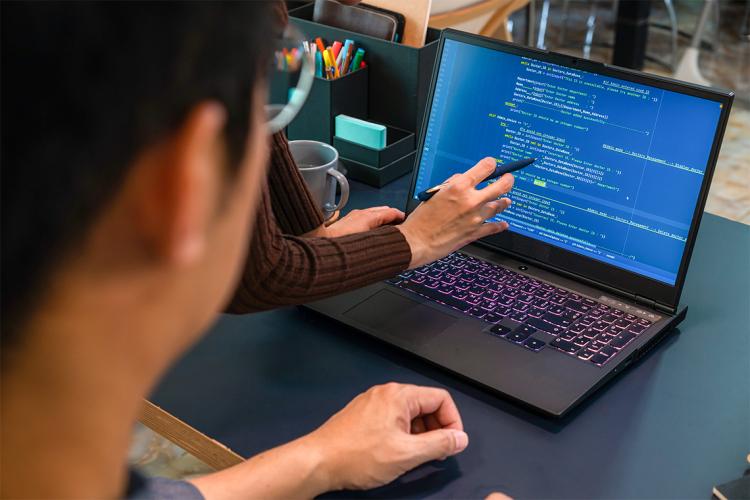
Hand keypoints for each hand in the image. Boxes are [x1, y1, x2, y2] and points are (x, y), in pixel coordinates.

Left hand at [307, 383, 467, 490]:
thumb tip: (459, 439)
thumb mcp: (407, 454)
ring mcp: (373, 403)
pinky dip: (402, 434)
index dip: (453, 422)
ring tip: (415, 457)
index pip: (441, 399)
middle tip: (437, 453)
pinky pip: (393, 419)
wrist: (318, 461)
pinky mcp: (363, 415)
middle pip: (426, 405)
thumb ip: (439, 444)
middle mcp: (386, 393)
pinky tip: (396, 454)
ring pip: (409, 414)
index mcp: (399, 396)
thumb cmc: (355, 456)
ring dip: (419, 434)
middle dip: (436, 429)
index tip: (452, 443)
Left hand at [314, 206, 404, 237]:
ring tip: (388, 227)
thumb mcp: (368, 239)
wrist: (326, 242)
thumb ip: (382, 235)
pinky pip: (365, 217)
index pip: (390, 211)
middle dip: (392, 216)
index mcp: (369, 216)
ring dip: (381, 218)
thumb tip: (391, 234)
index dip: (399, 215)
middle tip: (400, 224)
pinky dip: (372, 221)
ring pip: (373, 213)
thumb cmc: (343, 242)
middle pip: (382, 210)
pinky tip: (372, 229)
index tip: (406, 220)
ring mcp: (354, 215)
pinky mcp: (348, 220)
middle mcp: (362, 213)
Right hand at [397, 157, 513, 267]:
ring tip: (506, 201)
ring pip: (499, 206)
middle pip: (500, 186)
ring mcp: (476, 217)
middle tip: (509, 179)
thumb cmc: (422, 218)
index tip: (493, 165)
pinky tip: (503, 224)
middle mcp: (471, 200)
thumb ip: (452, 184)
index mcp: (459, 187)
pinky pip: (494, 227)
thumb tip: (464, 179)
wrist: (418, 241)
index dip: (491, 164)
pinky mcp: (476, 232)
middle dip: (507, 180)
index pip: (485, 168)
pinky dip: (500, 225)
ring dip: (503, 202)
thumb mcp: (434, 193)